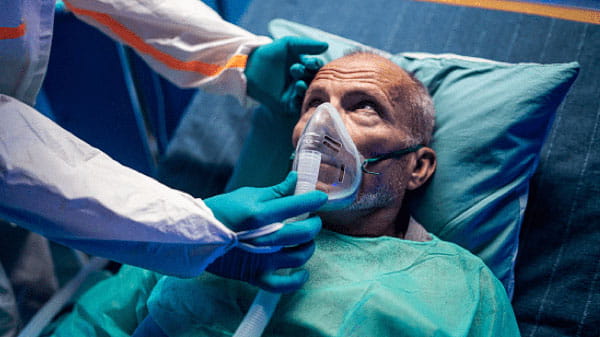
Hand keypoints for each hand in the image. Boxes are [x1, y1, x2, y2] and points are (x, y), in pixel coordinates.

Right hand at [203, 172, 326, 291]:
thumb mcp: (247, 195)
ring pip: (298, 256)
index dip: (314, 200)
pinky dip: (296, 280)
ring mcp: (260, 259)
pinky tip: (303, 272)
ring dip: (309, 246)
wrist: (195, 235)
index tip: (320, 198)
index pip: (297, 205)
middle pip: (303, 232)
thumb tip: (296, 180)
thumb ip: (275, 191)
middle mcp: (263, 238)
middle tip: (313, 219)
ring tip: (306, 240)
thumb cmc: (221, 211)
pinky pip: (282, 285)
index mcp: (259, 214)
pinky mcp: (254, 275)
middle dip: (314, 224)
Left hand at [245, 37, 327, 114]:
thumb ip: (306, 45)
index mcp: (306, 66)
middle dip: (306, 75)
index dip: (315, 65)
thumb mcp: (288, 45)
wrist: (250, 66)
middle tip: (295, 69)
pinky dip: (299, 101)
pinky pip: (297, 105)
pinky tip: (296, 94)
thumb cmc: (270, 53)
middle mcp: (303, 80)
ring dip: (304, 88)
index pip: (317, 67)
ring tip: (298, 84)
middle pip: (313, 80)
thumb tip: (326, 45)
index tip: (311, 62)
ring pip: (307, 93)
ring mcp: (296, 93)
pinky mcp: (288, 104)